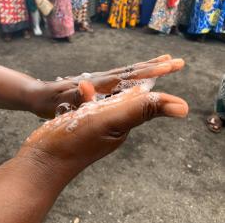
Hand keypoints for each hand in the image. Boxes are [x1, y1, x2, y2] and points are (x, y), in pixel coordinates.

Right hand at [19, 77, 187, 178]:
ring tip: (125, 76)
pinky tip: (87, 89)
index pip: (143, 96)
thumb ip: (140, 110)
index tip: (168, 63)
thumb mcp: (110, 121)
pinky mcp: (77, 124)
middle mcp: (111, 124)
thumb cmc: (73, 142)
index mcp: (123, 122)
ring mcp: (93, 125)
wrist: (42, 161)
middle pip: (129, 96)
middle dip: (140, 79)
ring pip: (109, 99)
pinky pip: (91, 104)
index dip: (153, 78)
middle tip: (154, 65)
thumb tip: (183, 107)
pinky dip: (93, 94)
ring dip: (116, 85)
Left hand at [32, 54, 184, 117]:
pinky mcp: (95, 87)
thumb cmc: (46, 101)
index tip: (168, 66)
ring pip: (126, 74)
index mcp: (95, 84)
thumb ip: (73, 97)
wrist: (36, 95)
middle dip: (153, 67)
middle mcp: (99, 80)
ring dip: (145, 69)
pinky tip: (138, 82)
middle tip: (176, 61)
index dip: (147, 72)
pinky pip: (119, 81)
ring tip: (162, 65)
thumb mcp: (58, 102)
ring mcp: (98, 82)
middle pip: (130, 71)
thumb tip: (88, 89)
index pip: (125, 76)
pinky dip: (132, 78)